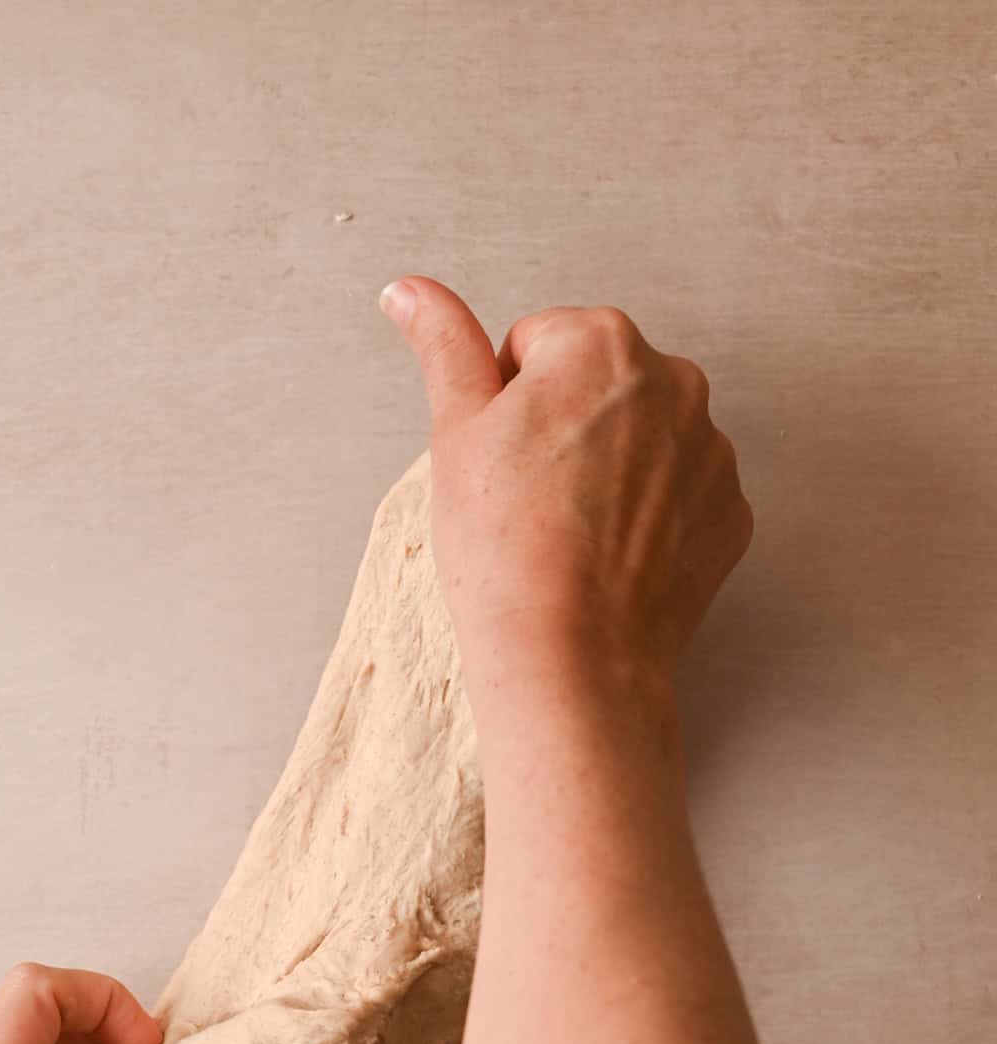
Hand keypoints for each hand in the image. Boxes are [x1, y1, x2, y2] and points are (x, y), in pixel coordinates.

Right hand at [379, 276, 751, 681]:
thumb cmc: (504, 547)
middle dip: (565, 426)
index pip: (535, 346)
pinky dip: (650, 517)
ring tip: (571, 533)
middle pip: (597, 385)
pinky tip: (611, 557)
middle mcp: (674, 379)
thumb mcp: (456, 432)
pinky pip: (680, 495)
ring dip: (611, 469)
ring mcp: (712, 450)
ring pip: (643, 439)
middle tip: (530, 499)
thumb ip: (445, 346)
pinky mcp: (730, 513)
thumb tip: (411, 290)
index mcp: (600, 340)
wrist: (571, 656)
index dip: (505, 404)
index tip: (502, 461)